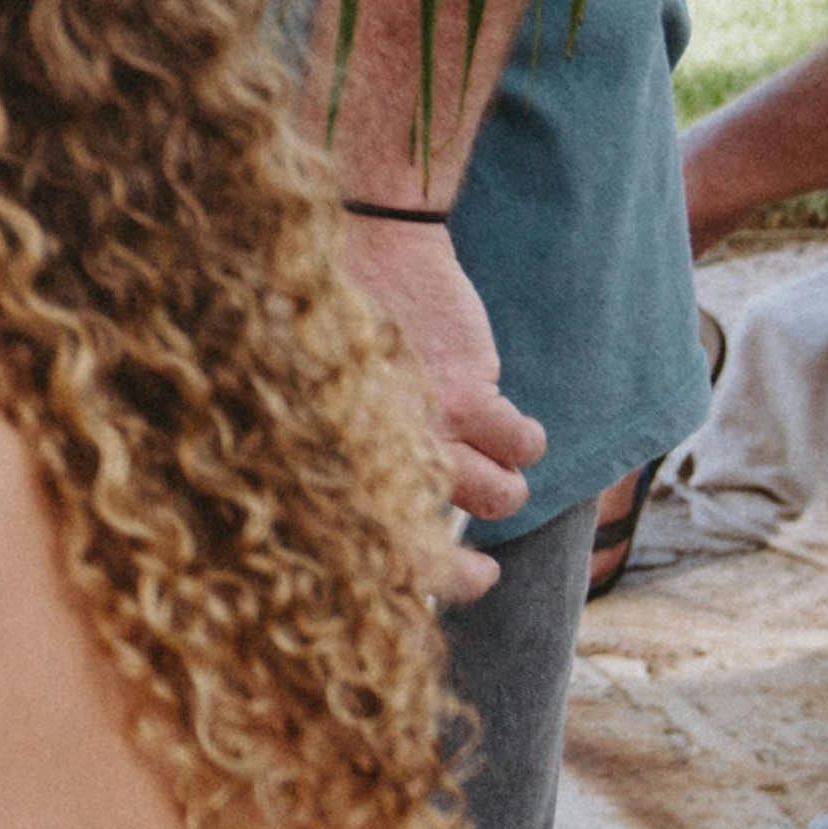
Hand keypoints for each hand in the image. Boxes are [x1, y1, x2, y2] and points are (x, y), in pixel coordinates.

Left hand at [335, 205, 541, 576]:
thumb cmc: (322, 311)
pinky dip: (526, 439)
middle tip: (481, 568)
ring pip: (502, 494)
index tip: (448, 590)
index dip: (423, 588)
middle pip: (440, 547)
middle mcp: (377, 460)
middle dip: (468, 568)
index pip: (376, 558)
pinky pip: (523, 442)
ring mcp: (429, 431)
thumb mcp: (301, 395)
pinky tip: (514, 424)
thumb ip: (328, 454)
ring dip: (506, 486)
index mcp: (327, 465)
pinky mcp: (471, 396)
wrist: (363, 238)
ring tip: (497, 466)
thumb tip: (348, 511)